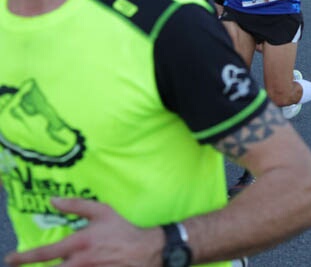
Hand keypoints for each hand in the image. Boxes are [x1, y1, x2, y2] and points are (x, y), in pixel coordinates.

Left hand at [4, 197, 161, 265]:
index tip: (10, 259)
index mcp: (79, 243)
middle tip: (26, 266)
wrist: (147, 250)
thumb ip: (76, 205)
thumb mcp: (103, 211)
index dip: (24, 257)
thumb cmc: (124, 229)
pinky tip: (75, 265)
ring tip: (58, 263)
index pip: (44, 252)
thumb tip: (53, 200)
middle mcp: (79, 261)